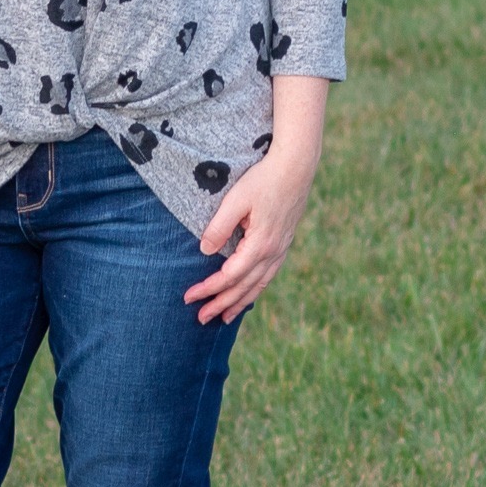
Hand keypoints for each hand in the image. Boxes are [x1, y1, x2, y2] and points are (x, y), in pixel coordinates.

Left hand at [183, 147, 318, 325]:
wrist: (296, 167)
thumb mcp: (236, 200)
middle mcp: (273, 252)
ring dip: (240, 303)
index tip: (188, 297)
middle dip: (221, 304)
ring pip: (259, 285)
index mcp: (259, 245)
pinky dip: (256, 289)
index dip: (208, 289)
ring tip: (224, 318)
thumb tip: (205, 252)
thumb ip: (219, 227)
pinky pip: (268, 275)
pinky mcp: (283, 243)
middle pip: (244, 288)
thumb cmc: (264, 179)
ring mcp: (281, 249)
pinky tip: (248, 294)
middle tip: (201, 319)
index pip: (229, 276)